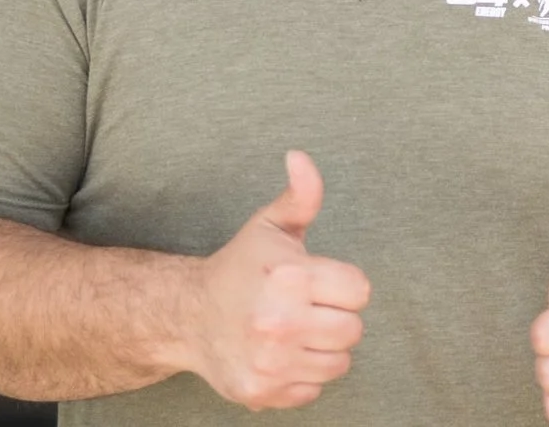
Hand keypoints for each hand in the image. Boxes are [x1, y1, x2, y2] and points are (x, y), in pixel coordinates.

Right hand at [184, 151, 370, 409]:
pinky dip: (301, 375)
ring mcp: (270, 361)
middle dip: (334, 318)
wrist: (187, 316)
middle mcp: (280, 321)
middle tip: (305, 308)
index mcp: (290, 276)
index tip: (318, 283)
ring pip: (338, 363)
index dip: (343, 286)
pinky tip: (279, 355)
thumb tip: (300, 158)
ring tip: (293, 331)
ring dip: (321, 348)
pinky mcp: (262, 391)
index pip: (360, 291)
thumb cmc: (240, 268)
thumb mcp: (270, 225)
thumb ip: (300, 195)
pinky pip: (313, 389)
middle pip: (353, 330)